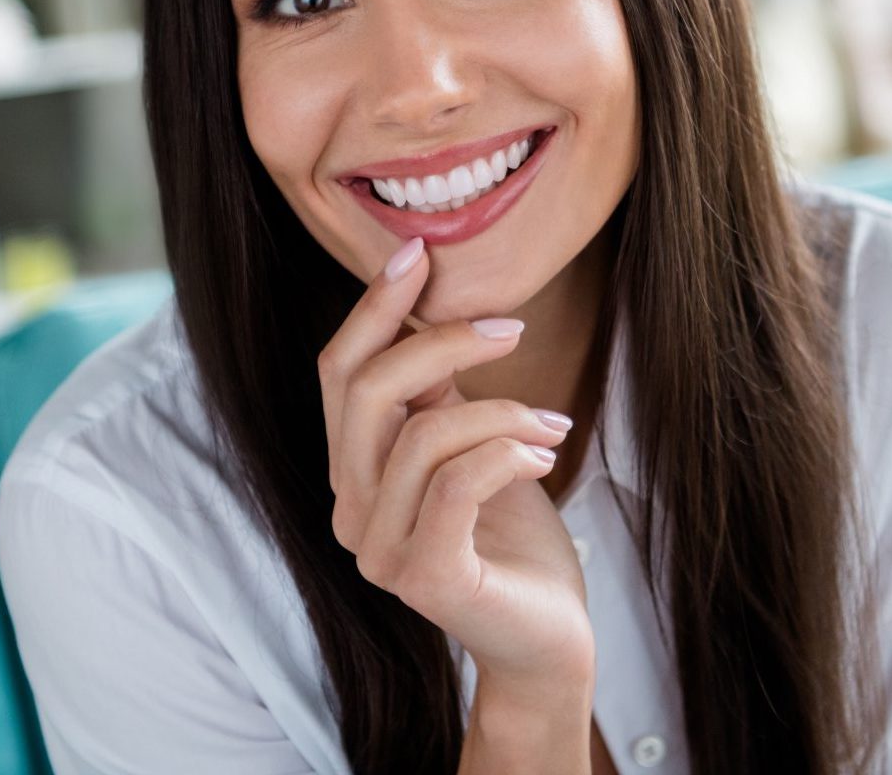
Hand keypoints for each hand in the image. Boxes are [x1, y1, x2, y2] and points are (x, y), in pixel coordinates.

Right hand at [318, 237, 593, 688]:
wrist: (545, 639)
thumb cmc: (512, 538)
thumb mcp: (472, 444)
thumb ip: (438, 392)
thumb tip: (429, 309)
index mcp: (352, 472)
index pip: (338, 372)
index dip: (372, 307)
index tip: (417, 252)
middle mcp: (349, 511)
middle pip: (365, 391)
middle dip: (442, 340)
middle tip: (512, 327)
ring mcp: (379, 551)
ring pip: (422, 433)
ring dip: (502, 409)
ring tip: (553, 423)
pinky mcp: (425, 578)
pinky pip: (456, 482)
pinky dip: (508, 451)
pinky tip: (543, 455)